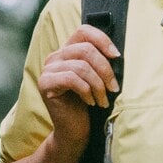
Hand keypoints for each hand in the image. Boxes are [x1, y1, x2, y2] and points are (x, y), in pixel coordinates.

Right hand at [38, 24, 119, 148]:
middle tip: (114, 87)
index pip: (83, 31)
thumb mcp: (96, 79)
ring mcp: (48, 70)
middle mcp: (55, 57)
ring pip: (81, 66)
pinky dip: (87, 91)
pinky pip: (72, 79)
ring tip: (103, 99)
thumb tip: (116, 54)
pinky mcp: (45, 84)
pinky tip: (91, 102)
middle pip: (85, 50)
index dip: (102, 40)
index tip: (116, 56)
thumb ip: (99, 62)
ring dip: (98, 85)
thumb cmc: (87, 104)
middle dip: (105, 69)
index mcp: (67, 51)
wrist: (73, 131)